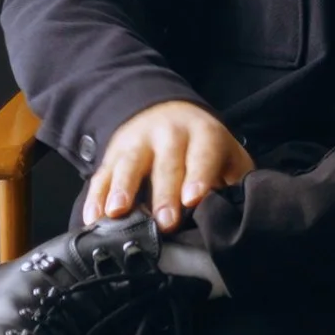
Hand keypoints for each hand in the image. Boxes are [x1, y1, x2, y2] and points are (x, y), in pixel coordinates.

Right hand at [82, 100, 253, 230]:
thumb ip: (236, 182)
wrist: (164, 112)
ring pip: (129, 164)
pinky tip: (92, 217)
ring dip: (122, 189)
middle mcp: (169, 135)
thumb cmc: (203, 147)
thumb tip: (241, 215)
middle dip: (164, 194)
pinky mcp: (113, 155)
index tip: (193, 199)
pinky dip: (96, 196)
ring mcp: (138, 143)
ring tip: (117, 213)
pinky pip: (102, 175)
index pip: (203, 154)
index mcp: (203, 134)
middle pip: (166, 164)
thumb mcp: (227, 155)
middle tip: (164, 222)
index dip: (199, 176)